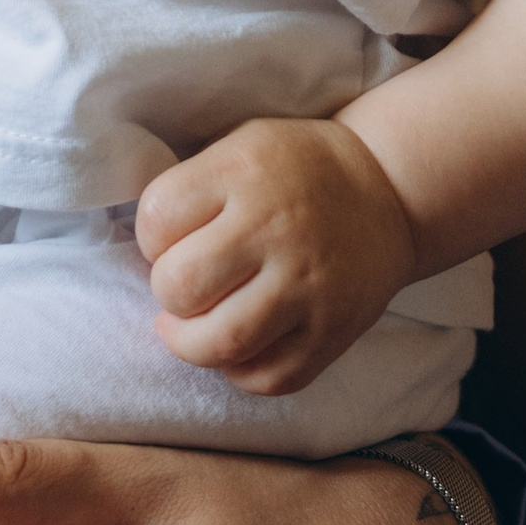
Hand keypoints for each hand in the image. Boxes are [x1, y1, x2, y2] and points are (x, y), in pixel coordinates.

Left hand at [136, 118, 417, 390]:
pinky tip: (237, 347)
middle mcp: (275, 230)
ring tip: (192, 327)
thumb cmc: (295, 169)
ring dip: (189, 342)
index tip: (171, 239)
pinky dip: (238, 371)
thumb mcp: (239, 146)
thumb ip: (191, 188)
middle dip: (167, 291)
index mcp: (243, 172)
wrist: (387, 190)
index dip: (151, 236)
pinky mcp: (332, 333)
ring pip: (218, 343)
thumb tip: (138, 251)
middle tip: (183, 283)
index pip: (156, 219)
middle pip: (178, 286)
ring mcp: (307, 287)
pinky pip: (267, 378)